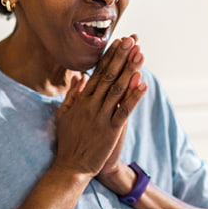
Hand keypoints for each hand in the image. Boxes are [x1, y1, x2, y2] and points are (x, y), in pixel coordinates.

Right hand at [53, 36, 146, 176]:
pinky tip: (143, 84)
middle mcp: (91, 105)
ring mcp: (101, 117)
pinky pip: (124, 110)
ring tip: (140, 54)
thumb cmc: (69, 141)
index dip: (109, 57)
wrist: (71, 168)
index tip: (118, 42)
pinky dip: (134, 97)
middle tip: (132, 40)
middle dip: (121, 57)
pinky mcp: (110, 130)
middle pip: (109, 76)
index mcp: (82, 100)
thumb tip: (78, 76)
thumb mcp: (64, 115)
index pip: (98, 73)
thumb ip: (72, 95)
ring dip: (130, 70)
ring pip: (118, 90)